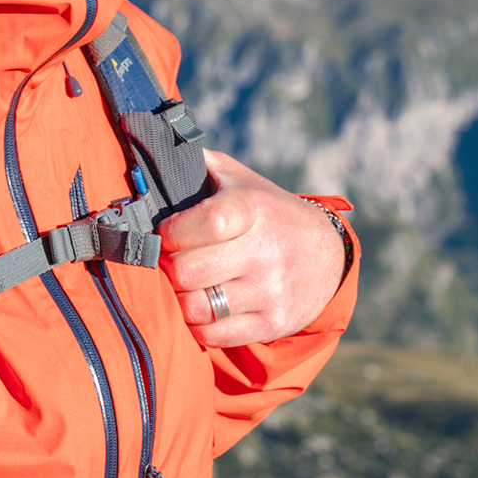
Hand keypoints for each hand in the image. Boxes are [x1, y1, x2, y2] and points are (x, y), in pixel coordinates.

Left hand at [159, 150, 347, 346]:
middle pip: (188, 273)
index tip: (166, 235)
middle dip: (169, 270)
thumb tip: (150, 142)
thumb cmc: (266, 213)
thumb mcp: (240, 179)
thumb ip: (197, 163)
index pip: (203, 224)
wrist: (327, 255)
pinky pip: (213, 336)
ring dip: (180, 300)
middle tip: (170, 264)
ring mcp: (271, 291)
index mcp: (253, 210)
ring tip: (184, 287)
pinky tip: (201, 309)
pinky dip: (197, 326)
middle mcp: (265, 251)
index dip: (171, 234)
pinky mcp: (273, 323)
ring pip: (197, 308)